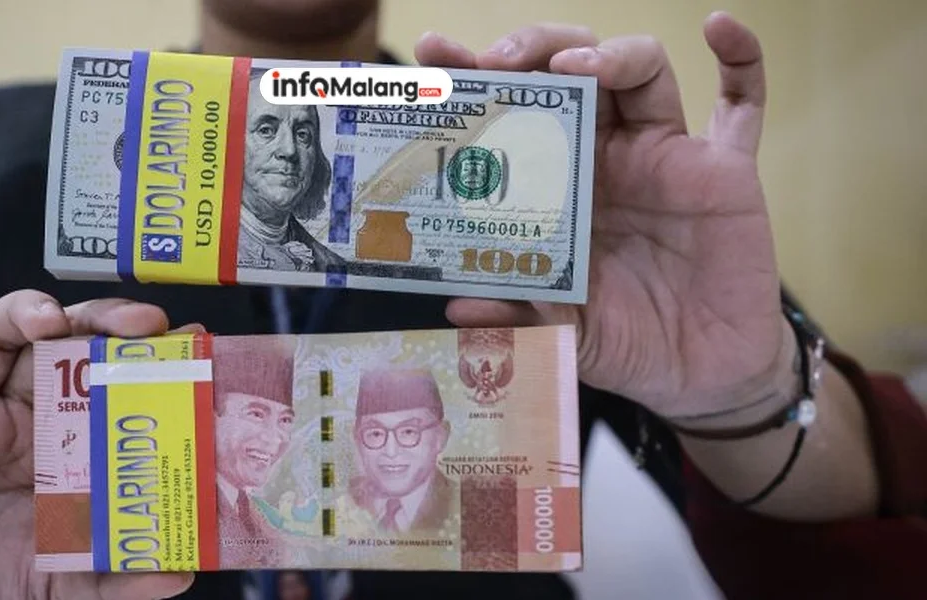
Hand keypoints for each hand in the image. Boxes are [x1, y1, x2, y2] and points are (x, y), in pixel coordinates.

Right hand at [0, 291, 195, 599]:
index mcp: (53, 442)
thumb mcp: (59, 588)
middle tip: (143, 322)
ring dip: (18, 312)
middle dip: (99, 319)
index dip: (142, 354)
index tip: (190, 342)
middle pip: (56, 340)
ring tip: (47, 319)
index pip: (102, 376)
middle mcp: (5, 416)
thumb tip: (179, 573)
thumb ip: (114, 578)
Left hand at [416, 14, 796, 418]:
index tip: (432, 54)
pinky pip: (744, 104)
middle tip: (496, 62)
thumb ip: (515, 317)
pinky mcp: (727, 172)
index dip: (473, 79)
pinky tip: (720, 26)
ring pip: (642, 70)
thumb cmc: (625, 340)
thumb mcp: (560, 331)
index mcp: (556, 184)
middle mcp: (607, 157)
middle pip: (571, 71)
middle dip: (533, 52)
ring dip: (610, 53)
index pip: (511, 113)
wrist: (700, 374)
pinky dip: (741, 58)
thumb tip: (459, 307)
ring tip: (576, 65)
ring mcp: (668, 157)